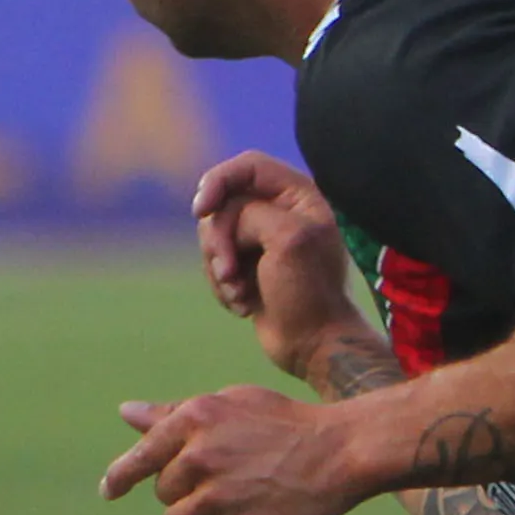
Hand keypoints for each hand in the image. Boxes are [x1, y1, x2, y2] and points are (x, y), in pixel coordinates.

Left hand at [99, 387, 365, 514]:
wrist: (341, 451)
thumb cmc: (286, 424)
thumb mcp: (230, 405)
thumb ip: (176, 414)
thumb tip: (125, 413)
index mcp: (194, 419)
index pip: (141, 455)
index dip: (121, 477)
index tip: (110, 492)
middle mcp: (200, 455)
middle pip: (164, 494)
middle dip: (189, 495)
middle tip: (230, 486)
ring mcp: (218, 494)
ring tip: (236, 510)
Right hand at [192, 151, 362, 380]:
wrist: (314, 346)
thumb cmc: (309, 293)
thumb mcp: (287, 239)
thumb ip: (250, 212)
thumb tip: (219, 215)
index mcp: (300, 197)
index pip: (247, 167)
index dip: (218, 182)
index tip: (201, 210)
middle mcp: (281, 213)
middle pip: (223, 204)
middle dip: (219, 241)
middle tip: (230, 273)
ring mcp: (263, 241)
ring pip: (213, 236)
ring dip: (219, 268)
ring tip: (239, 294)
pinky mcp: (248, 268)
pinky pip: (214, 263)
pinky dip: (221, 285)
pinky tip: (243, 306)